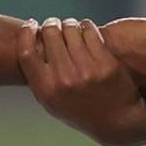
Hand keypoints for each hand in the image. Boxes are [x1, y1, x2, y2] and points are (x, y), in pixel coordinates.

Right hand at [16, 18, 145, 145]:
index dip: (26, 32)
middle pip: (49, 34)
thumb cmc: (81, 110)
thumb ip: (37, 78)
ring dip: (70, 24)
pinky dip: (86, 27)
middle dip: (51, 24)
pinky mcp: (105, 63)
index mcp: (46, 89)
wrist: (119, 121)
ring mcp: (86, 70)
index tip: (31, 25)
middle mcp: (64, 79)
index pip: (26, 51)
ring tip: (72, 29)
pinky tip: (86, 31)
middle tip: (55, 25)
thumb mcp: (52, 102)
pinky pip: (90, 32)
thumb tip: (28, 44)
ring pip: (70, 29)